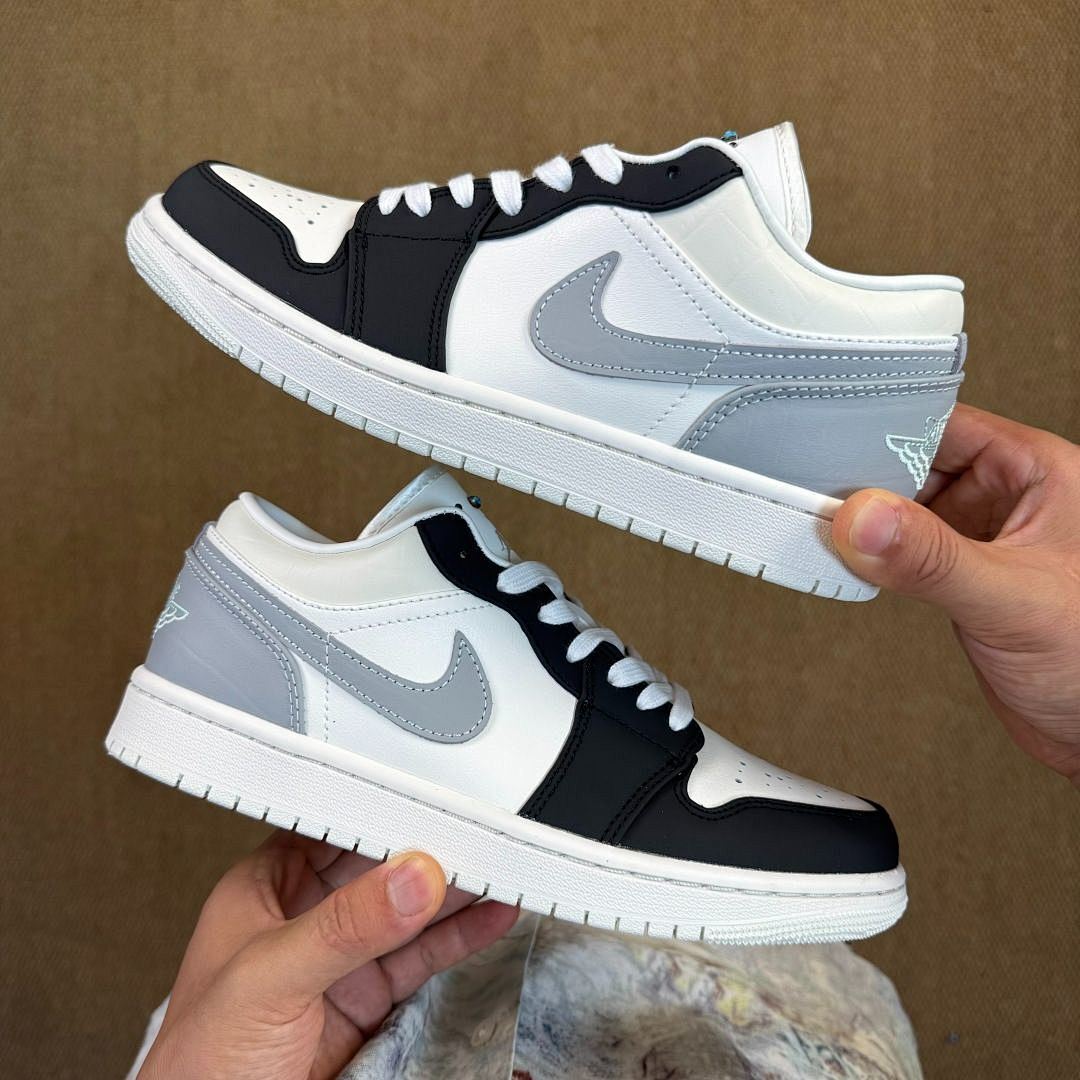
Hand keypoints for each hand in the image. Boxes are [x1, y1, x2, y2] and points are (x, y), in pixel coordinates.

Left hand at [138, 831, 518, 1079]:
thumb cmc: (196, 1068)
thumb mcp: (269, 979)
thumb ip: (342, 927)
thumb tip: (410, 877)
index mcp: (263, 890)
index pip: (332, 830)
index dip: (382, 813)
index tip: (434, 802)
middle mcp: (303, 919)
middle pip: (380, 868)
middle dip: (430, 851)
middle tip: (482, 835)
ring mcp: (338, 963)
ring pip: (408, 912)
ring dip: (455, 893)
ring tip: (500, 867)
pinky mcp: (367, 1004)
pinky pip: (422, 958)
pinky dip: (460, 938)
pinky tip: (490, 917)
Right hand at [833, 403, 1079, 782]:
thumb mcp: (1012, 599)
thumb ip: (932, 559)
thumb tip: (864, 519)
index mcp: (1038, 472)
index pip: (944, 424)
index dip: (886, 428)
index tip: (831, 444)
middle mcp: (1009, 497)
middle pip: (915, 460)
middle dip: (865, 475)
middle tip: (817, 489)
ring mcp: (982, 537)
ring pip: (905, 504)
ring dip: (867, 516)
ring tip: (826, 522)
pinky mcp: (961, 576)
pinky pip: (904, 547)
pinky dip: (873, 552)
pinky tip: (851, 559)